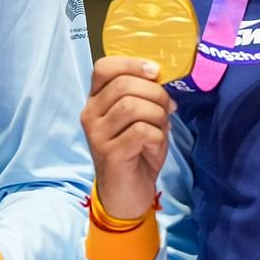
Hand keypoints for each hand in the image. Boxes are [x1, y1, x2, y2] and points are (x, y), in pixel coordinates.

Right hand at [81, 56, 175, 218]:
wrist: (127, 195)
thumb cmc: (136, 152)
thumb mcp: (140, 118)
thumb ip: (145, 96)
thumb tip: (162, 79)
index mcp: (96, 100)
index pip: (103, 67)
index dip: (132, 64)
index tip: (155, 71)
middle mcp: (90, 114)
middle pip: (123, 85)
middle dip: (155, 93)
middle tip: (168, 108)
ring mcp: (97, 135)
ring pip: (133, 107)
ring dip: (157, 115)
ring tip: (161, 129)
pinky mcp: (109, 154)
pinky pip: (141, 132)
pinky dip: (157, 137)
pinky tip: (154, 147)